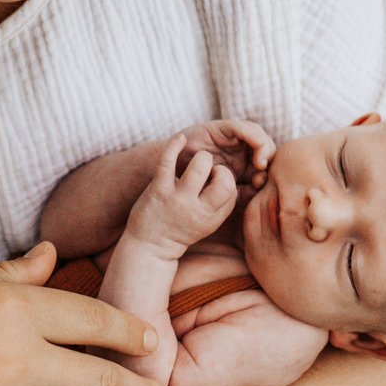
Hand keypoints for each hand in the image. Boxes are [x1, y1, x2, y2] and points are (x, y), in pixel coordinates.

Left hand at [125, 135, 239, 251]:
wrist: (149, 246)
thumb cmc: (182, 228)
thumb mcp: (208, 222)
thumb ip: (223, 203)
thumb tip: (237, 176)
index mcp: (212, 217)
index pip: (232, 191)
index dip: (228, 179)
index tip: (216, 179)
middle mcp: (197, 210)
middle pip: (225, 182)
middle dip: (222, 169)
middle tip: (210, 171)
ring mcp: (177, 199)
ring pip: (200, 165)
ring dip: (202, 157)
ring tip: (196, 161)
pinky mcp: (158, 189)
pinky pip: (168, 160)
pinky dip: (175, 145)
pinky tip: (181, 138)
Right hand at [178, 118, 275, 188]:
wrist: (171, 172)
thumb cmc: (195, 185)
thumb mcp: (222, 192)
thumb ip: (241, 193)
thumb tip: (261, 189)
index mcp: (243, 163)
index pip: (266, 162)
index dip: (268, 171)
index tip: (259, 183)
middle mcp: (240, 148)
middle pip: (266, 146)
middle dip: (269, 157)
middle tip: (262, 171)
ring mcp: (232, 137)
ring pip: (258, 134)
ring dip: (264, 147)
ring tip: (260, 162)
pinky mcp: (222, 127)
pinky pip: (242, 127)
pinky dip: (253, 136)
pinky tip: (256, 147)